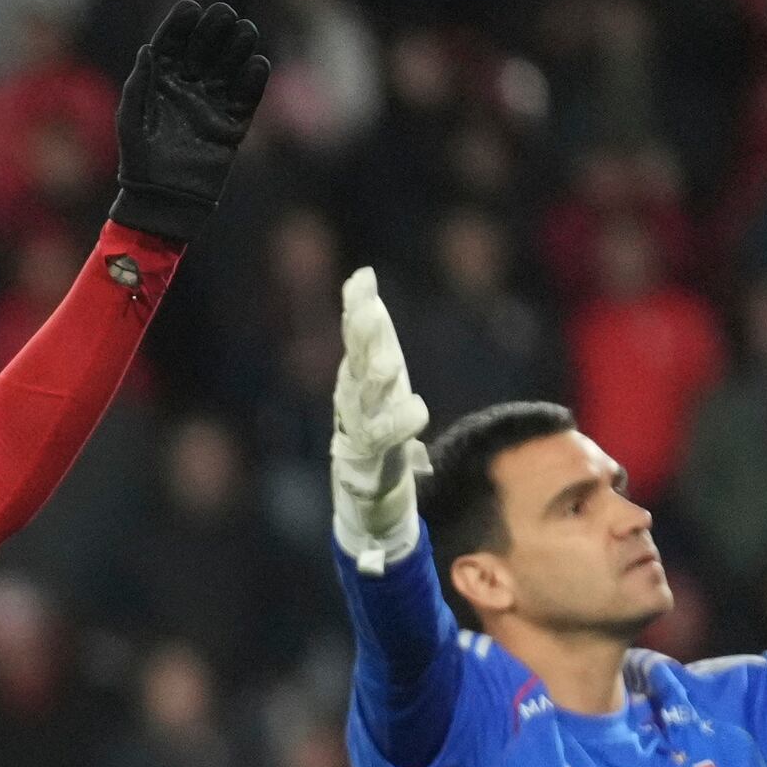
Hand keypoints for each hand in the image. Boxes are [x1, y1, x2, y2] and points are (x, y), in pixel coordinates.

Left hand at [108, 0, 271, 245]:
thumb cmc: (139, 160)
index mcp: (161, 81)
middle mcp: (189, 86)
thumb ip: (139, 83)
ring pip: (230, 65)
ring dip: (238, 46)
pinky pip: (248, 96)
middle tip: (223, 15)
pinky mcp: (233, 123)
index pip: (173, 43)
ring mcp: (212, 103)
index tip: (190, 8)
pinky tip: (256, 63)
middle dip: (215, 28)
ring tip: (244, 31)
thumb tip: (147, 48)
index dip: (182, 24)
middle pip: (205, 47)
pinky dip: (254, 79)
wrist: (164, 200)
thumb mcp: (131, 119)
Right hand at [331, 263, 430, 565]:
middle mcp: (351, 400)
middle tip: (372, 313)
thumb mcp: (379, 372)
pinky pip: (381, 443)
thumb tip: (361, 275)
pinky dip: (397, 426)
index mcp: (356, 377)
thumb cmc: (376, 423)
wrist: (364, 492)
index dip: (358, 308)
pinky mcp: (366, 464)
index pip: (355, 336)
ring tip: (389, 365)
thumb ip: (370, 329)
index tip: (364, 280)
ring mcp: (356, 433)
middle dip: (365, 340)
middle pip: (357, 363)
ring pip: (364, 403)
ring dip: (375, 383)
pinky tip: (415, 408)